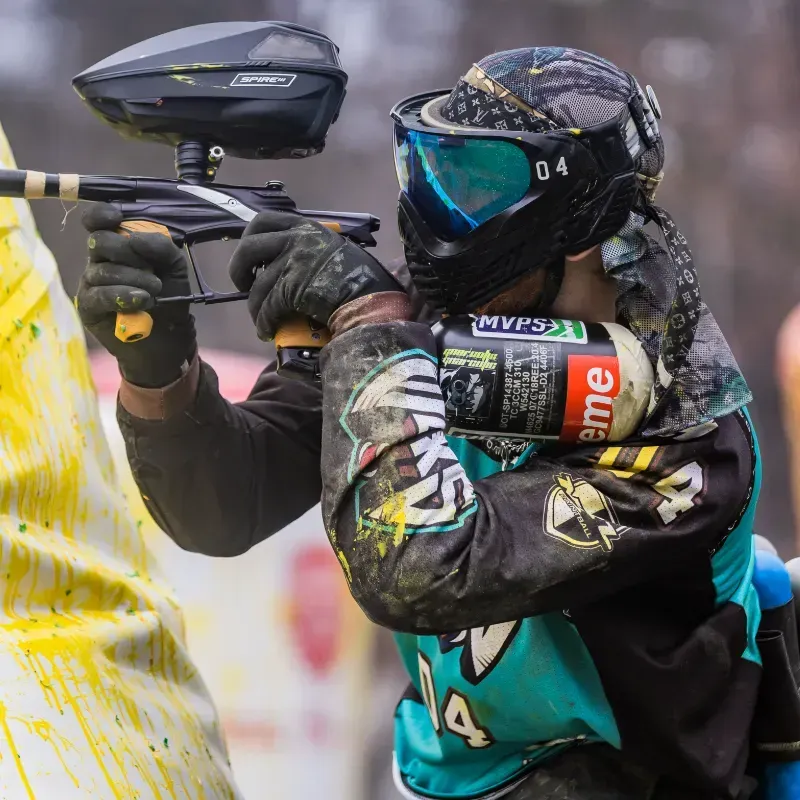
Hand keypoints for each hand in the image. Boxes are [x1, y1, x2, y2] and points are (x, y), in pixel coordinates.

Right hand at [75, 203, 196, 387]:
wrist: (169, 337)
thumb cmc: (171, 296)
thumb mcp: (174, 266)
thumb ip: (160, 245)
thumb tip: (134, 237)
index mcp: (118, 243)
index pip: (97, 220)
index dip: (101, 214)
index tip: (116, 218)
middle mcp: (100, 260)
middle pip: (99, 241)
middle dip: (128, 252)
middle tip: (154, 272)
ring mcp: (91, 282)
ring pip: (102, 270)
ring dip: (134, 279)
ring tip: (156, 292)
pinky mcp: (88, 306)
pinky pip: (98, 294)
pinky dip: (122, 296)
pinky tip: (141, 301)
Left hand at [228, 211, 401, 340]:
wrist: (371, 300)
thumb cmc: (362, 279)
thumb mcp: (336, 251)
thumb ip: (312, 250)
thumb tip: (288, 265)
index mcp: (307, 228)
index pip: (263, 221)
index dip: (249, 239)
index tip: (251, 258)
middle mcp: (296, 240)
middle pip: (248, 248)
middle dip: (238, 270)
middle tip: (244, 286)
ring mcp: (292, 263)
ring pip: (258, 287)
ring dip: (255, 307)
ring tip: (262, 320)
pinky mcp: (291, 288)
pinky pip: (267, 307)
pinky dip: (263, 322)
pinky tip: (267, 331)